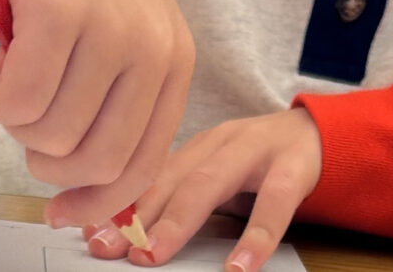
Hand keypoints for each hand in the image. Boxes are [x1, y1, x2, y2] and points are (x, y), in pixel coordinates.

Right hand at [0, 0, 195, 225]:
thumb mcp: (118, 41)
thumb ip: (110, 108)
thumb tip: (78, 199)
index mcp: (174, 64)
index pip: (143, 165)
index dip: (97, 202)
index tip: (60, 212)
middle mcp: (154, 50)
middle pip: (93, 161)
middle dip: (44, 157)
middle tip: (26, 115)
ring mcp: (112, 29)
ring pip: (49, 134)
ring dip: (14, 116)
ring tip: (15, 67)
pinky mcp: (63, 10)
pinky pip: (16, 99)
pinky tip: (2, 52)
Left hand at [81, 109, 321, 270]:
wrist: (320, 133)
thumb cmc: (256, 162)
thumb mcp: (211, 175)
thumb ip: (173, 197)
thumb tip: (116, 232)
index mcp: (191, 146)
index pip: (143, 172)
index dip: (106, 198)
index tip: (72, 223)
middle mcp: (215, 142)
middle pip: (167, 177)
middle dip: (131, 214)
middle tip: (103, 246)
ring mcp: (253, 151)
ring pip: (209, 183)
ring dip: (177, 220)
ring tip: (153, 254)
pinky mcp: (292, 167)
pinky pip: (275, 203)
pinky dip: (256, 236)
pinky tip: (239, 267)